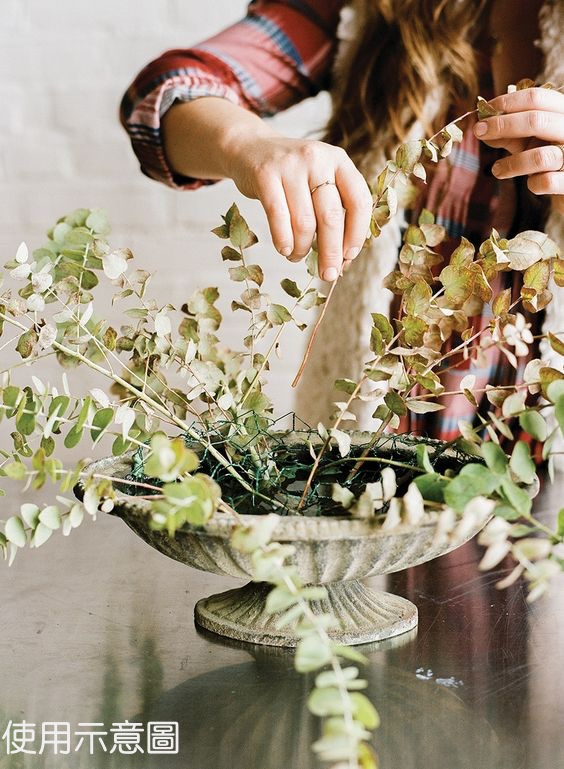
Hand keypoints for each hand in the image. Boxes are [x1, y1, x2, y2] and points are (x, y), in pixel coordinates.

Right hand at [224, 130, 372, 280]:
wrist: (250, 149)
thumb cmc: (291, 176)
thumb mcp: (318, 180)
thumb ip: (333, 209)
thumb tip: (343, 259)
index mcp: (339, 160)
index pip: (359, 201)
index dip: (356, 233)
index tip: (349, 256)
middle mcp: (317, 159)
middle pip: (331, 217)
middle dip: (331, 252)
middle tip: (328, 274)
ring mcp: (290, 165)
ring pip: (304, 222)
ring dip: (302, 249)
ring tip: (297, 256)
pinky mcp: (265, 175)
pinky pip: (278, 217)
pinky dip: (283, 240)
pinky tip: (285, 250)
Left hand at [473, 87, 563, 212]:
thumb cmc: (547, 151)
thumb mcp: (528, 138)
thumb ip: (507, 133)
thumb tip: (480, 127)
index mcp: (562, 111)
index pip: (536, 98)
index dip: (507, 103)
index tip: (484, 111)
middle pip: (536, 121)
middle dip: (502, 125)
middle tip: (478, 131)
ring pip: (540, 157)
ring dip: (511, 164)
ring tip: (496, 169)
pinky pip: (546, 182)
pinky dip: (533, 183)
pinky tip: (530, 183)